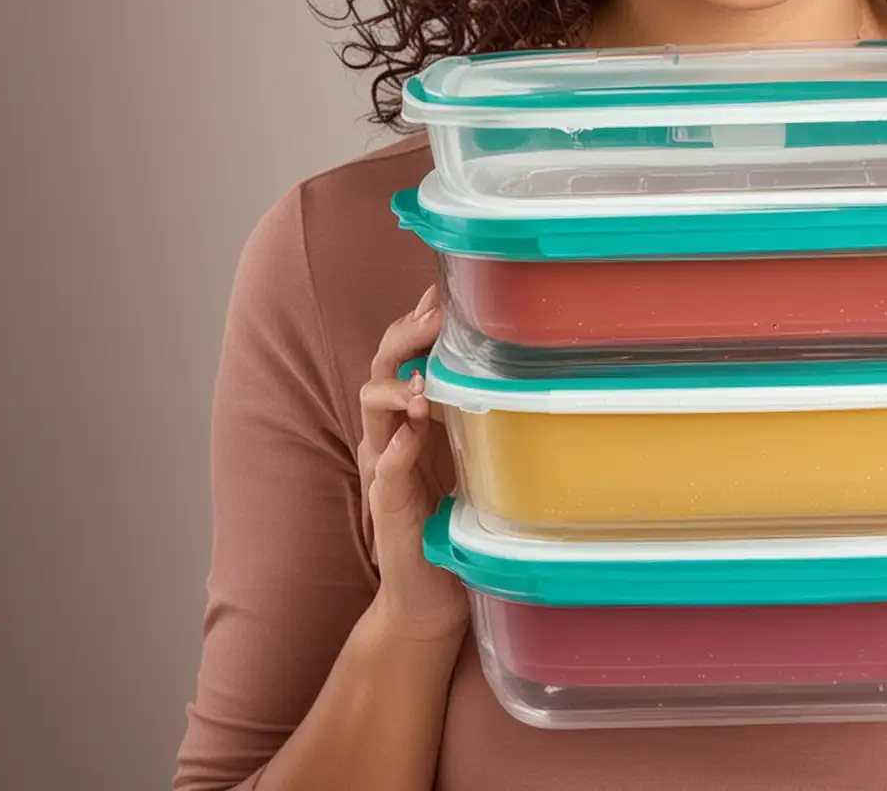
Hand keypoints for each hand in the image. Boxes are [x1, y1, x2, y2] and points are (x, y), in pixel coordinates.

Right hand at [356, 282, 469, 643]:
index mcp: (411, 417)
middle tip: (432, 319)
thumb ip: (478, 409)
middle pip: (382, 368)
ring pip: (373, 412)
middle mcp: (391, 435)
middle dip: (404, 338)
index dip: (417, 320)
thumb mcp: (473, 452)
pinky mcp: (389, 511)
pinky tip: (409, 438)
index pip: (403, 353)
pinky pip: (385, 475)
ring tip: (422, 384)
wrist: (431, 596)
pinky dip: (396, 453)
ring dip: (396, 392)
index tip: (440, 291)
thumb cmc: (454, 516)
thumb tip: (513, 360)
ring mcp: (385, 472)